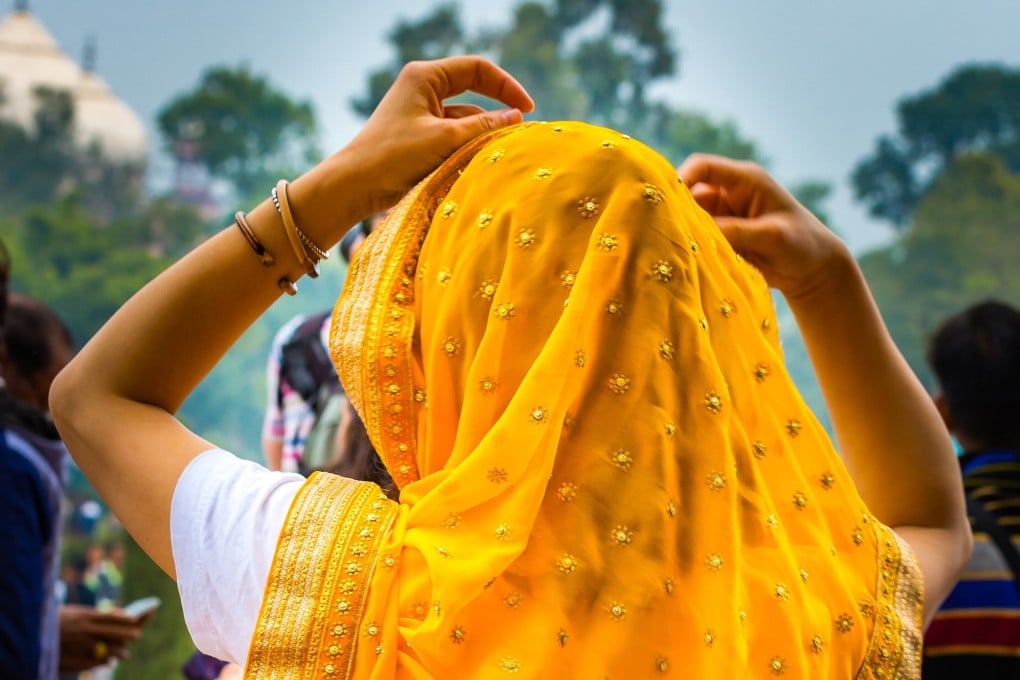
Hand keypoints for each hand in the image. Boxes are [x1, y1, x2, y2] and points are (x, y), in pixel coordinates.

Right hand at [58, 604, 145, 672]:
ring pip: (108, 650)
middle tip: (137, 636)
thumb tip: (118, 614)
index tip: (135, 620)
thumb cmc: (55, 621)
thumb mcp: (75, 613)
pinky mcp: (74, 659)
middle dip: (128, 635)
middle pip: (115, 633)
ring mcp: (80, 646)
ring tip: (124, 655)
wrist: (32, 633)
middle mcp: (86, 631)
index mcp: (86, 617)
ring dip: (118, 652)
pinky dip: (101, 662)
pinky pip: (94, 662)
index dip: (126, 620)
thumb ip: (95, 616)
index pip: (113, 618)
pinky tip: (107, 662)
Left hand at [344, 55, 534, 213]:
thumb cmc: (393, 157)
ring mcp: (419, 113)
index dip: (506, 86)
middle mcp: (421, 89)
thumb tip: (515, 118)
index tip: (526, 110)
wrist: (353, 186)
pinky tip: (478, 163)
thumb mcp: (444, 139)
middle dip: (497, 110)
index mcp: (424, 76)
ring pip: (463, 117)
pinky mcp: (417, 136)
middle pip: (472, 91)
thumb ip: (482, 126)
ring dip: (482, 133)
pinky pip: (451, 135)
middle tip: (520, 131)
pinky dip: (467, 146)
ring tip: (500, 153)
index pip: (476, 69)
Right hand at [678, 154, 849, 300]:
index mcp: (744, 180)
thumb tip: (698, 232)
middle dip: (676, 211)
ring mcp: (722, 216)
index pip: (703, 167)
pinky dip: (689, 247)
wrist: (813, 270)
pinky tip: (684, 259)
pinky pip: (695, 238)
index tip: (666, 202)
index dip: (681, 178)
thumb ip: (737, 231)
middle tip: (665, 233)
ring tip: (674, 250)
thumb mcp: (772, 236)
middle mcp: (729, 194)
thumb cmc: (802, 244)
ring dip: (683, 232)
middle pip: (689, 194)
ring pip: (689, 219)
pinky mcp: (719, 237)